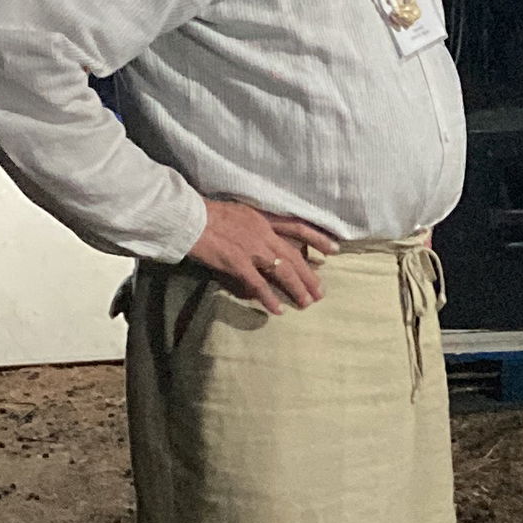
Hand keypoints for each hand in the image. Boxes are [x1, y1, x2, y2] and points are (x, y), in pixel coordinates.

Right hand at [187, 198, 338, 311]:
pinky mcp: (237, 262)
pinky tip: (278, 310)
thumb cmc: (208, 213)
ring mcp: (251, 248)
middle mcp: (262, 232)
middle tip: (321, 292)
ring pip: (282, 271)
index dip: (318, 238)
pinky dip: (269, 298)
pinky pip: (258, 284)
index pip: (297, 226)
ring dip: (296, 288)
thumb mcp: (238, 211)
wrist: (188, 217)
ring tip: (307, 303)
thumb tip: (264, 240)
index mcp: (263, 217)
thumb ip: (254, 224)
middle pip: (293, 256)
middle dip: (309, 275)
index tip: (335, 249)